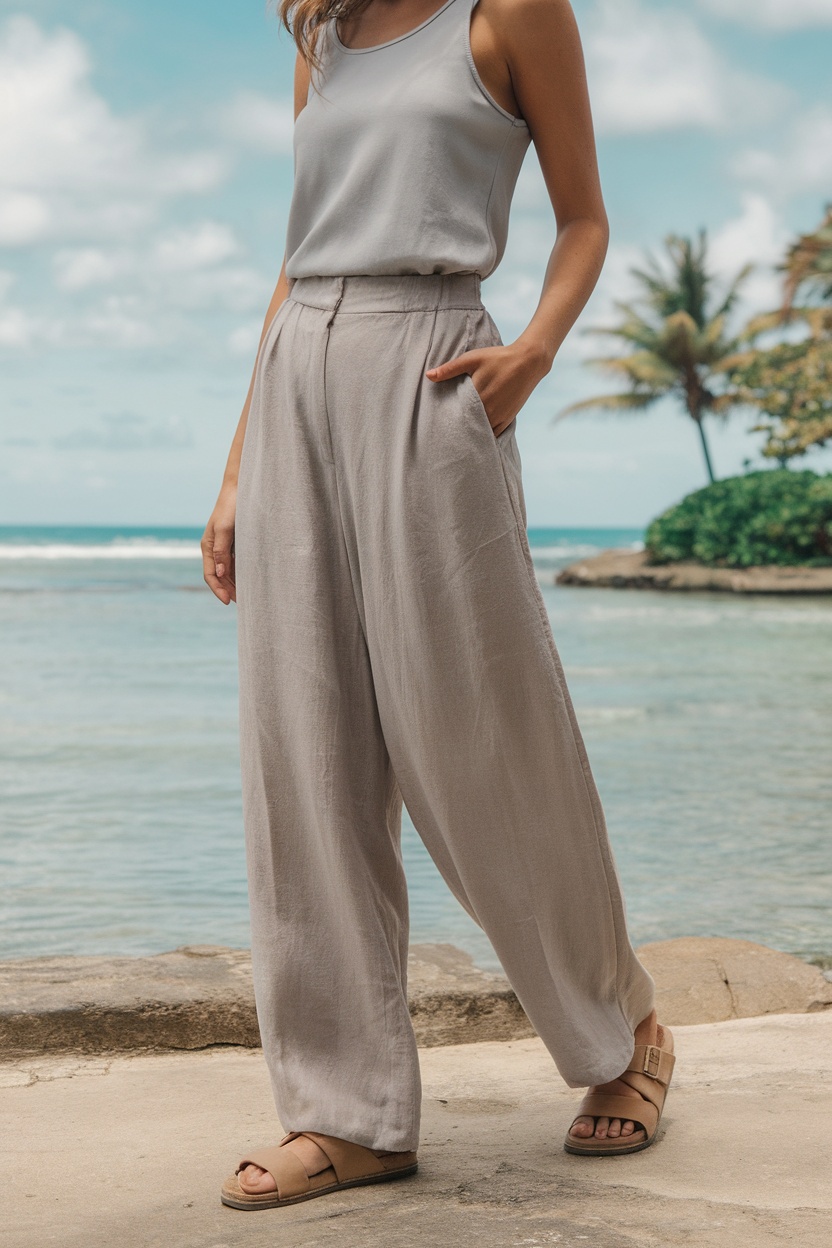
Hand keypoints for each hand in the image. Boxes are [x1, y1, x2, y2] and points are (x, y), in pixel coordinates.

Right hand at [202, 484, 236, 604]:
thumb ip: (222, 551)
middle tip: (243, 603)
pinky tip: (250, 580)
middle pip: (219, 576)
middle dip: (228, 590)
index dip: (218, 589)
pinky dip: (241, 573)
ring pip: (228, 571)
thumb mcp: (225, 528)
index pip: (210, 574)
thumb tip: (221, 573)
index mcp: (208, 546)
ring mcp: (224, 546)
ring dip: (235, 584)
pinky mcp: (235, 543)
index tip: (228, 602)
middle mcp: (214, 548)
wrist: (241, 488)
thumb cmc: (231, 506)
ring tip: (247, 596)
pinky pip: (236, 563)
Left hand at [426, 339, 549, 437]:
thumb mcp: (472, 359)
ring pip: (480, 433)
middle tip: (443, 436)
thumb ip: (450, 369)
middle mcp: (488, 411)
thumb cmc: (498, 358)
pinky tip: (475, 438)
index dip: (446, 421)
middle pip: (467, 427)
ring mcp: (499, 417)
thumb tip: (428, 376)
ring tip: (458, 438)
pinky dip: (484, 437)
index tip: (436, 425)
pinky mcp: (507, 420)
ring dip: (470, 435)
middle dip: (456, 431)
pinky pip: (493, 435)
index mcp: (477, 397)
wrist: (528, 362)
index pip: (456, 416)